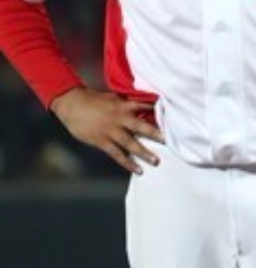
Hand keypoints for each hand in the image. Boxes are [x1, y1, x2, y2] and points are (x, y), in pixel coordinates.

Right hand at [50, 87, 164, 174]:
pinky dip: (128, 163)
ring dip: (144, 153)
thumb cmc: (92, 100)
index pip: (144, 107)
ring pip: (131, 143)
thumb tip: (143, 106)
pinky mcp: (102, 141)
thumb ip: (126, 103)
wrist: (71, 104)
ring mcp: (111, 130)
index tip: (171, 118)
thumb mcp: (112, 97)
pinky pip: (118, 154)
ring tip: (156, 161)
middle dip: (156, 134)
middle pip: (141, 127)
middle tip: (168, 141)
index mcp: (123, 105)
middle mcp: (119, 118)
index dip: (157, 112)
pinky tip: (138, 170)